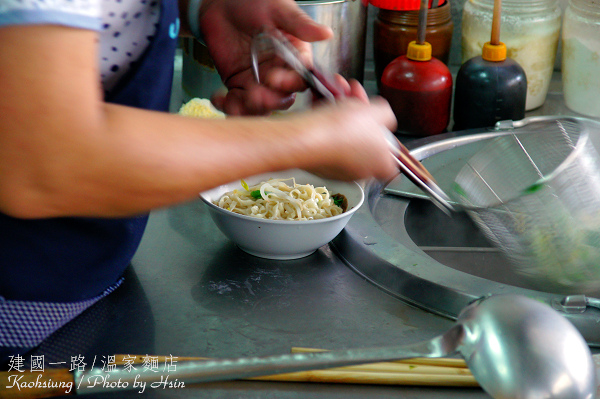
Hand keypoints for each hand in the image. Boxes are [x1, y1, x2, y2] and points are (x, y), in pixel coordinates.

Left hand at [197, 0, 332, 114]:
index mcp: (295, 56)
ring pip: (261, 107)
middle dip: (270, 101)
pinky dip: (229, 107)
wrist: (219, 2)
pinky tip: (219, 99)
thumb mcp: (277, 9)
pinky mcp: (238, 86)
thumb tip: (326, 34)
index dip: (289, 83)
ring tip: (234, 100)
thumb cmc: (252, 1)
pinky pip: (238, 104)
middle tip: (255, 95)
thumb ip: (299, 24)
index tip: (273, 78)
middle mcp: (280, 72)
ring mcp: (259, 82)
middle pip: (282, 98)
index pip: (300, 78)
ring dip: (250, 109)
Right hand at [294, 81, 398, 181]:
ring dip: (340, 115)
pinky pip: (326, 142)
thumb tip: (384, 117)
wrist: (308, 139)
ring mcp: (340, 171)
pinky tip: (321, 105)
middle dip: (359, 116)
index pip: (392, 158)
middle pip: (365, 141)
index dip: (385, 139)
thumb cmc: (345, 130)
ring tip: (335, 95)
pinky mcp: (319, 166)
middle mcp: (362, 172)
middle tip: (352, 98)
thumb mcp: (379, 110)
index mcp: (383, 164)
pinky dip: (324, 125)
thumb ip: (387, 114)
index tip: (378, 124)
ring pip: (343, 138)